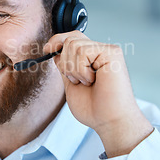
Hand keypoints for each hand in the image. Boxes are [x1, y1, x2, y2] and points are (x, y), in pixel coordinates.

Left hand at [44, 31, 152, 156]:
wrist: (109, 122)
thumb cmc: (94, 109)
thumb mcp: (71, 82)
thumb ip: (64, 65)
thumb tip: (54, 48)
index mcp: (91, 58)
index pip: (72, 38)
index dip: (57, 40)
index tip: (47, 50)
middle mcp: (100, 52)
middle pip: (71, 38)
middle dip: (65, 62)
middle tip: (76, 80)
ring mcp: (107, 51)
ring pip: (73, 45)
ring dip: (74, 69)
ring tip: (88, 82)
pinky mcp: (112, 53)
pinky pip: (83, 51)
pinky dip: (82, 70)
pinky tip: (93, 80)